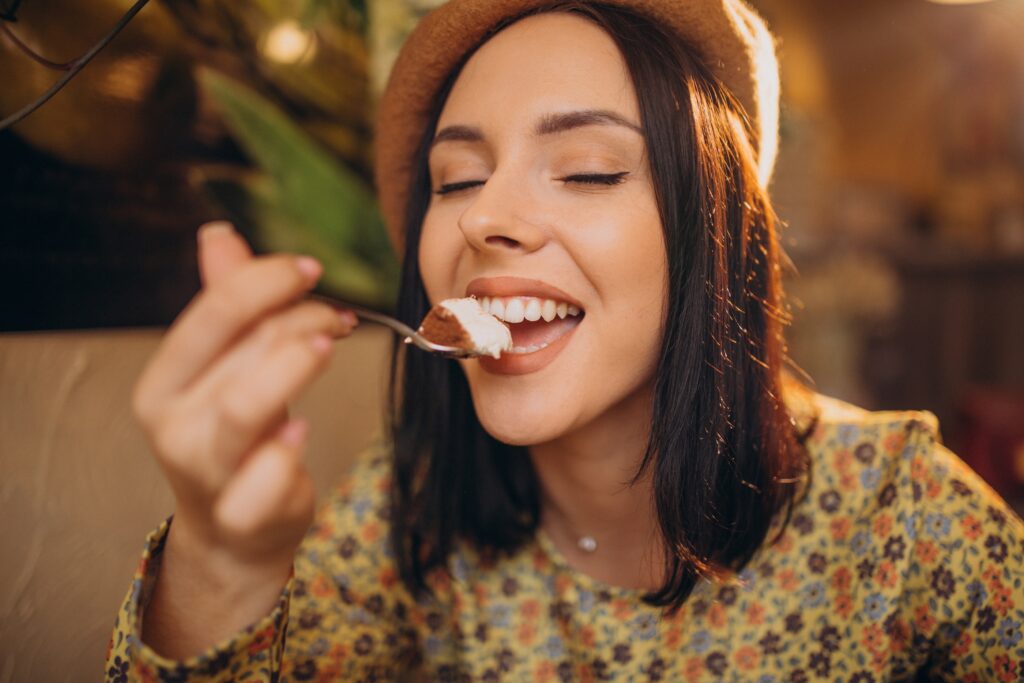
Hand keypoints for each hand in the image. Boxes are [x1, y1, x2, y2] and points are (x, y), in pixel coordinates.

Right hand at [132, 221, 357, 578]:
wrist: (234, 530)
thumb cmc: (237, 437)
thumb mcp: (227, 368)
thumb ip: (227, 305)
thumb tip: (218, 233)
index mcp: (164, 380)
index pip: (214, 311)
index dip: (268, 279)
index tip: (310, 268)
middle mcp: (173, 423)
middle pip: (246, 349)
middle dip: (303, 319)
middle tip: (338, 318)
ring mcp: (204, 471)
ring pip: (247, 405)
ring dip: (298, 365)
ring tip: (330, 347)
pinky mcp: (242, 514)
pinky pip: (266, 477)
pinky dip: (289, 452)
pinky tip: (302, 433)